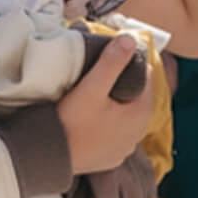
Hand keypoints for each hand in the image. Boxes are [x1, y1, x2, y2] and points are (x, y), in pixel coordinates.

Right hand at [57, 35, 155, 174]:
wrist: (51, 156)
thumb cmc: (72, 121)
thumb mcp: (91, 87)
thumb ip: (112, 62)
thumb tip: (131, 39)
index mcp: (141, 112)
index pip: (146, 78)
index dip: (129, 65)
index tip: (109, 58)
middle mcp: (140, 132)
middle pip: (135, 98)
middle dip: (121, 86)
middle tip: (96, 76)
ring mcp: (126, 148)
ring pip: (125, 117)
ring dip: (115, 107)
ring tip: (92, 98)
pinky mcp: (111, 158)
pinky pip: (115, 135)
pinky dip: (107, 126)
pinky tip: (90, 122)